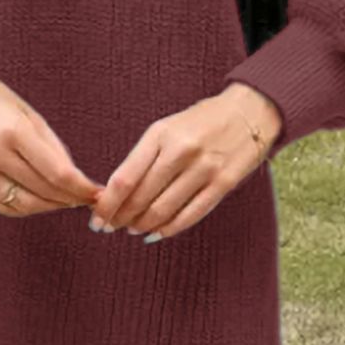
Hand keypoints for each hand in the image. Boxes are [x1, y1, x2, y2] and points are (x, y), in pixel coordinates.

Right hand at [0, 70, 103, 217]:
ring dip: (49, 207)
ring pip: (23, 204)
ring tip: (65, 201)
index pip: (56, 172)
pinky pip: (2, 206)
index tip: (96, 193)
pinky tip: (39, 202)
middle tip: (86, 199)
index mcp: (13, 131)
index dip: (81, 188)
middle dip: (69, 199)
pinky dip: (25, 209)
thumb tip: (75, 179)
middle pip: (42, 191)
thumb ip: (52, 147)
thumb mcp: (29, 114)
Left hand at [88, 83, 282, 241]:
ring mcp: (204, 168)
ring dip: (142, 225)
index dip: (107, 204)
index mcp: (160, 133)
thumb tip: (117, 192)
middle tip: (110, 227)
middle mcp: (181, 151)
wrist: (249, 111)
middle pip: (141, 197)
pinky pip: (191, 215)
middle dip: (121, 218)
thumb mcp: (167, 127)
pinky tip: (157, 233)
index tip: (95, 218)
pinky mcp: (223, 184)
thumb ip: (145, 156)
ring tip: (132, 229)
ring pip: (163, 210)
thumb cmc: (201, 121)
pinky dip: (169, 229)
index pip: (125, 177)